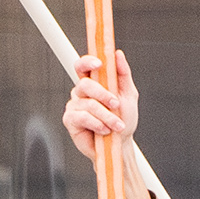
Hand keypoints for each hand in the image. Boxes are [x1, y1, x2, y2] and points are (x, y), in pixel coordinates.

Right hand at [59, 48, 136, 162]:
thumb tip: (118, 54)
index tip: (99, 63)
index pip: (83, 66)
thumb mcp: (128, 95)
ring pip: (88, 104)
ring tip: (116, 125)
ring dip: (106, 116)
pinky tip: (104, 130)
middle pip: (85, 84)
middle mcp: (81, 93)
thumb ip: (123, 73)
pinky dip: (97, 124)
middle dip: (103, 94)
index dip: (88, 61)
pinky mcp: (70, 120)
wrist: (120, 144)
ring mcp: (75, 106)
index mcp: (94, 83)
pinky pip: (83, 117)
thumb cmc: (123, 119)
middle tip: (116, 104)